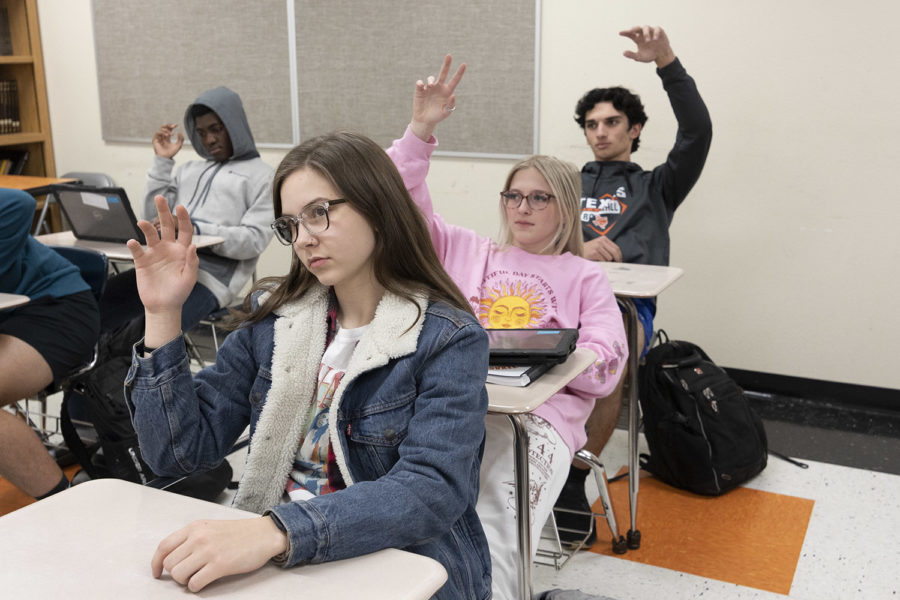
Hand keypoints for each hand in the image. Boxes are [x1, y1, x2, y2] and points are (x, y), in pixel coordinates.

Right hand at [127, 196, 196, 331]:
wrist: (163, 306)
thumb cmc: (179, 292)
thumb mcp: (189, 278)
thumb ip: (192, 262)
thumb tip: (192, 245)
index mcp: (182, 251)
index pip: (185, 230)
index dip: (184, 218)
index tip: (180, 207)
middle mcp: (168, 248)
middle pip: (166, 226)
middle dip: (163, 212)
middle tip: (160, 198)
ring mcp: (154, 253)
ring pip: (150, 235)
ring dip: (146, 227)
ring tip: (142, 223)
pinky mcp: (142, 261)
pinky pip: (137, 251)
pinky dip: (134, 246)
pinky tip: (132, 243)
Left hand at [151, 517, 288, 592]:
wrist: (265, 534)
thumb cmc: (240, 533)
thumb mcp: (211, 527)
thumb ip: (192, 538)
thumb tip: (173, 559)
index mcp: (195, 527)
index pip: (164, 546)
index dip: (155, 563)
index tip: (157, 573)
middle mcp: (199, 538)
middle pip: (169, 564)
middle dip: (176, 574)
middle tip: (188, 574)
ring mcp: (209, 551)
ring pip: (179, 575)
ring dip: (185, 581)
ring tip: (197, 577)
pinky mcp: (220, 565)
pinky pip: (195, 583)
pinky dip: (196, 587)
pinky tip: (205, 581)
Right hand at [152, 123, 183, 158]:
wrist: (166, 158)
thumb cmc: (171, 153)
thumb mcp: (178, 145)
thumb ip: (181, 139)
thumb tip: (180, 132)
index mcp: (167, 138)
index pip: (168, 129)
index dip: (172, 126)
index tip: (176, 125)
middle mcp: (162, 137)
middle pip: (164, 127)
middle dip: (168, 125)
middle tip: (173, 126)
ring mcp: (158, 138)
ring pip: (161, 129)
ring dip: (166, 130)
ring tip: (171, 134)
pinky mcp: (155, 139)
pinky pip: (157, 133)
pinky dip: (162, 132)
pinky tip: (167, 135)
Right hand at [410, 54, 465, 141]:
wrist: (425, 120)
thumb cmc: (437, 116)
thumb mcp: (446, 112)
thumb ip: (450, 105)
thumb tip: (453, 95)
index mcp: (447, 91)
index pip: (454, 80)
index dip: (459, 73)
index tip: (464, 64)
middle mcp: (439, 87)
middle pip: (443, 73)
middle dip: (446, 64)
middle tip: (449, 55)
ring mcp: (429, 88)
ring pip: (431, 78)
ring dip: (431, 79)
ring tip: (430, 85)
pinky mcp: (420, 90)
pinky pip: (420, 83)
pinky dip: (420, 84)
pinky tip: (422, 86)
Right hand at [583, 236, 622, 261]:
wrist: (577, 251)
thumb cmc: (588, 250)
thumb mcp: (598, 246)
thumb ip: (607, 248)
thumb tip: (618, 257)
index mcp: (603, 238)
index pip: (616, 247)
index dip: (619, 255)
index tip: (620, 260)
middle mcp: (601, 241)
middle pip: (614, 252)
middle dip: (617, 259)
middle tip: (617, 264)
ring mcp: (597, 246)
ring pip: (609, 257)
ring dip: (606, 261)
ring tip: (601, 260)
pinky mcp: (594, 252)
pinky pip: (603, 260)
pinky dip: (602, 262)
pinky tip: (597, 261)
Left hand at [619, 25, 675, 68]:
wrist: (662, 55)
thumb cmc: (650, 55)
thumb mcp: (640, 57)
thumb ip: (632, 55)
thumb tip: (623, 53)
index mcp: (637, 39)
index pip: (630, 34)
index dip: (625, 33)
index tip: (620, 33)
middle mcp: (643, 34)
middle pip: (637, 28)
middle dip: (634, 28)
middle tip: (631, 30)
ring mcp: (651, 31)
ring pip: (646, 27)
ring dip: (646, 33)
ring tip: (648, 41)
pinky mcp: (659, 31)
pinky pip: (656, 29)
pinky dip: (655, 33)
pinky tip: (655, 38)